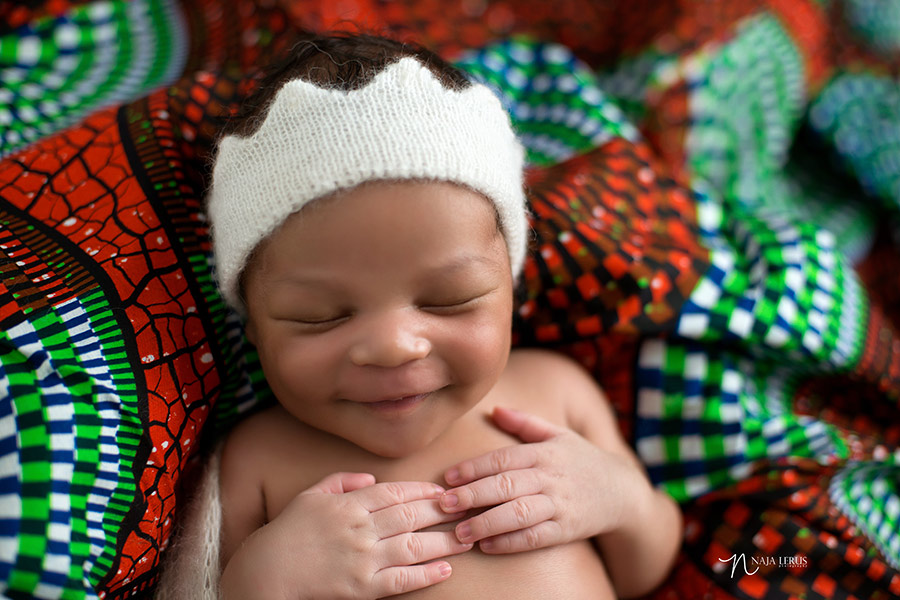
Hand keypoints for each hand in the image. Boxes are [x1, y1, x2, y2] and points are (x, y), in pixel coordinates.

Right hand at [221, 472, 471, 599]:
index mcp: (349, 504)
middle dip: (443, 511)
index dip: (423, 491)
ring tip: (468, 538)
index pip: (395, 492)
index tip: (444, 490)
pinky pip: (401, 581)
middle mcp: (360, 528)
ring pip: (413, 546)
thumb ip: (341, 481)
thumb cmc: (286, 532)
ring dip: (444, 541)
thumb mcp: (310, 496)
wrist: (264, 574)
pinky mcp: (362, 588)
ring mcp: (363, 558)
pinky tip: (445, 570)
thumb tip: (371, 479)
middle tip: (469, 507)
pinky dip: (425, 575)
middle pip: (411, 515)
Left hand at [438, 406, 648, 553]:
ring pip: (519, 514)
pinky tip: (488, 546)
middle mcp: (551, 477)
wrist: (623, 491)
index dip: (474, 467)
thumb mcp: (558, 434)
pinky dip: (511, 542)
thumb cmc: (582, 460)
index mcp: (544, 452)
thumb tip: (494, 409)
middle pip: (506, 486)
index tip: (449, 477)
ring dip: (487, 523)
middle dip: (473, 495)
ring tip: (460, 532)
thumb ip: (525, 422)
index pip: (503, 458)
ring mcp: (560, 504)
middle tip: (444, 504)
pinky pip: (536, 537)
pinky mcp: (568, 529)